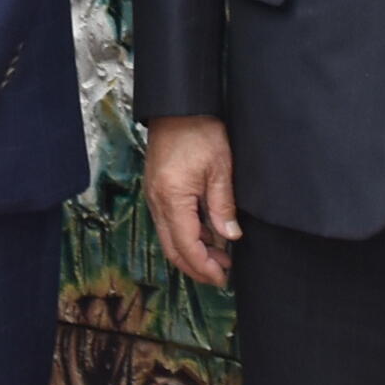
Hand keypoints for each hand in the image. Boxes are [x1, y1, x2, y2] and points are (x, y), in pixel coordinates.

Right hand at [141, 116, 240, 286]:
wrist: (177, 106)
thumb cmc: (199, 131)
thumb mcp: (220, 168)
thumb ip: (223, 205)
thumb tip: (230, 236)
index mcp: (172, 199)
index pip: (187, 246)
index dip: (204, 267)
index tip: (222, 278)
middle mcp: (157, 202)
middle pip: (173, 249)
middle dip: (196, 267)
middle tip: (222, 274)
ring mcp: (154, 196)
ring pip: (169, 238)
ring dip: (192, 251)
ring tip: (220, 256)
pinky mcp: (157, 190)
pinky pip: (168, 222)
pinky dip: (186, 235)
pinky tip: (207, 234)